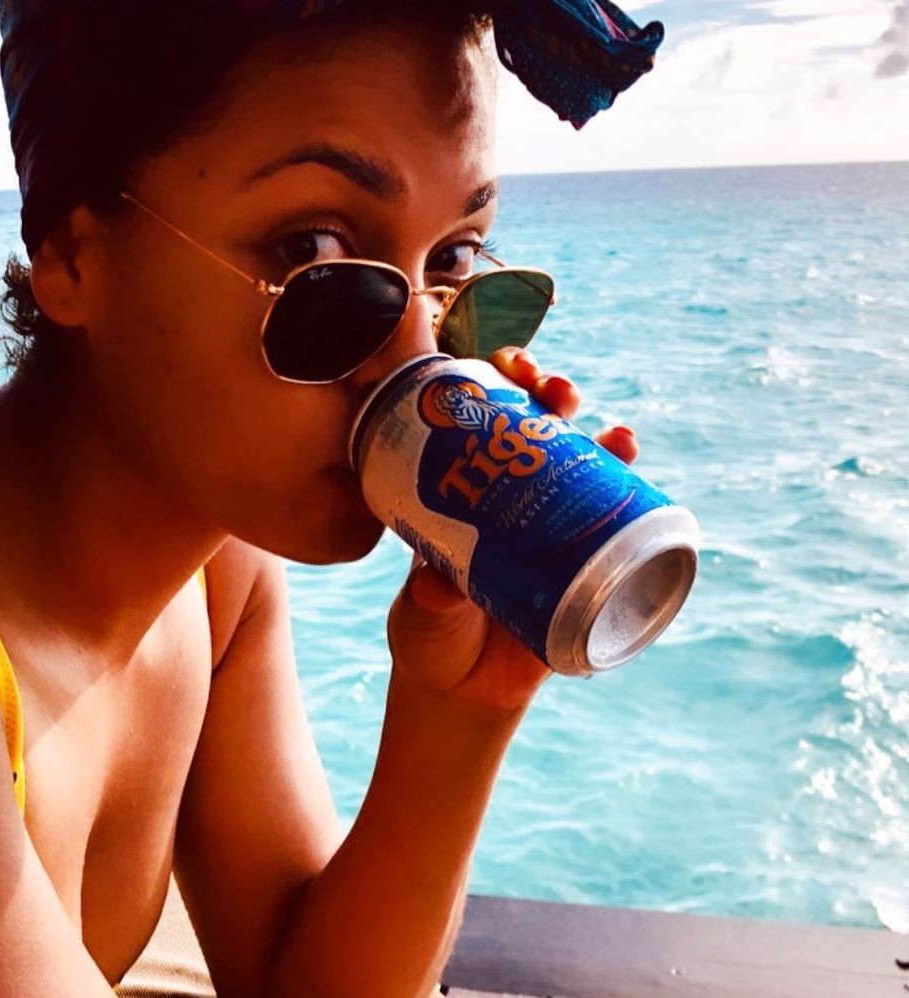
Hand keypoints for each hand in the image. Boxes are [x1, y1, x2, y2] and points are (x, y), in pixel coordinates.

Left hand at [386, 346, 640, 713]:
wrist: (464, 691)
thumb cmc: (430, 638)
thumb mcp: (423, 614)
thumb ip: (430, 599)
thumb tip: (436, 581)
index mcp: (458, 491)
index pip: (475, 418)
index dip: (491, 382)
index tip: (500, 363)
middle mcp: (504, 495)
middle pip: (530, 425)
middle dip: (546, 393)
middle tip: (551, 387)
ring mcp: (545, 522)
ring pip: (574, 460)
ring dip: (596, 433)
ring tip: (611, 429)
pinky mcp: (579, 558)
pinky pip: (608, 514)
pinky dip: (624, 482)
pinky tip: (631, 457)